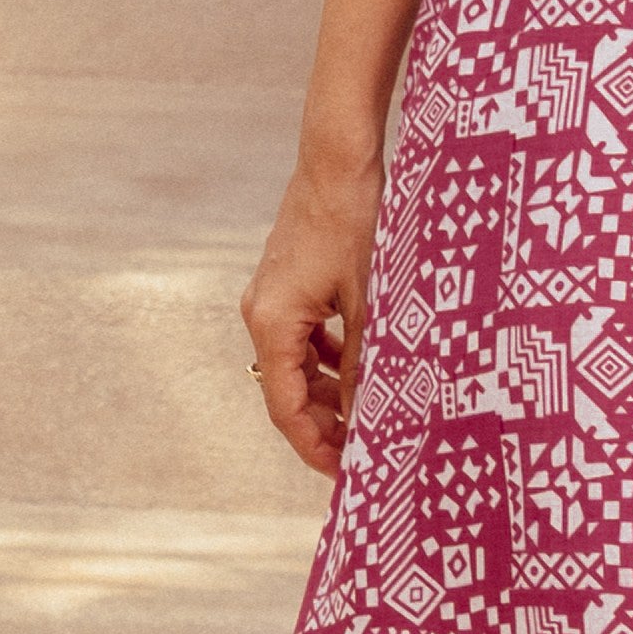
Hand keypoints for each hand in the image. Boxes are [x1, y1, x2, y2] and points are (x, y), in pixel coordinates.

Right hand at [242, 147, 381, 479]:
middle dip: (323, 424)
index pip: (285, 406)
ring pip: (296, 364)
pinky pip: (303, 336)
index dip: (314, 445)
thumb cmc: (354, 223)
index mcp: (272, 323)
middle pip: (287, 389)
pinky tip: (358, 368)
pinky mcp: (288, 282)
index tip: (344, 472)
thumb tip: (370, 414)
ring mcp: (272, 297)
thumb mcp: (368, 301)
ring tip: (366, 417)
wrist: (337, 161)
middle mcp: (262, 314)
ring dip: (328, 392)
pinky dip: (327, 359)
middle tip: (362, 453)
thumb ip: (364, 360)